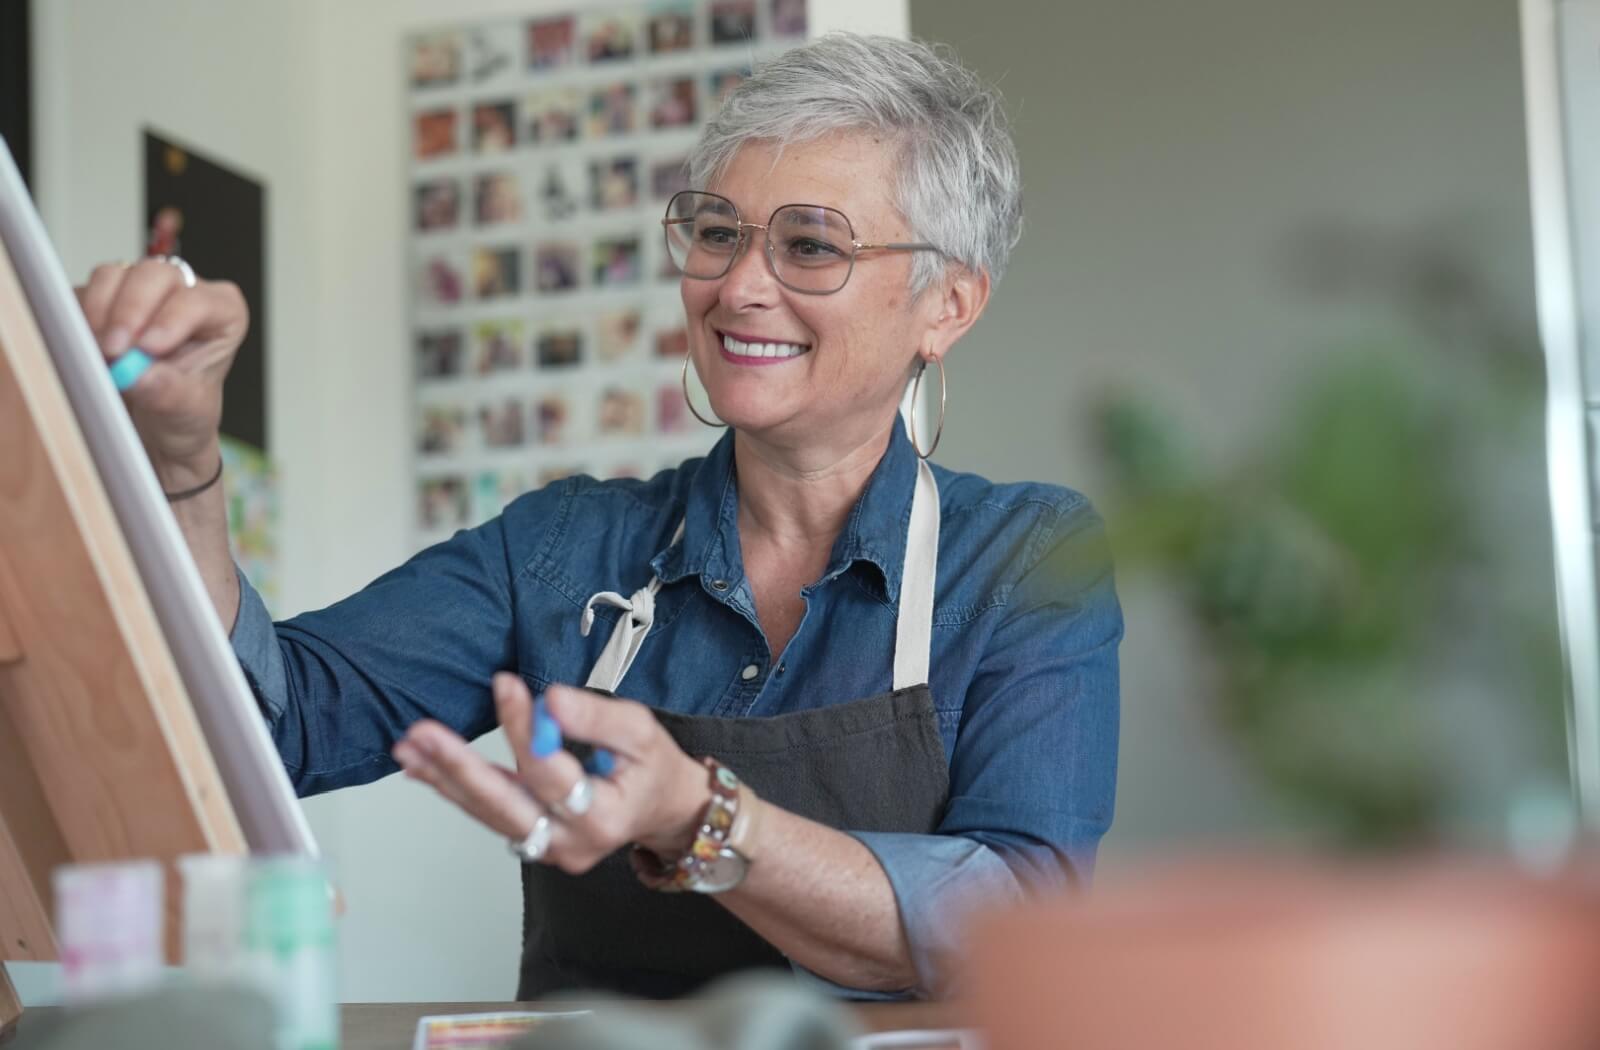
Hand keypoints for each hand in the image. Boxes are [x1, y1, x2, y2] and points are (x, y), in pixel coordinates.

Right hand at [74, 258, 247, 484]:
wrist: (157, 422)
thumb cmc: (184, 408)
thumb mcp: (185, 411)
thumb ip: (165, 391)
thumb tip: (136, 374)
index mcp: (223, 312)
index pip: (198, 301)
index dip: (170, 321)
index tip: (148, 348)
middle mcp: (183, 291)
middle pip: (154, 275)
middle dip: (130, 311)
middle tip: (114, 350)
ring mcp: (141, 289)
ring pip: (113, 276)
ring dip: (99, 314)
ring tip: (100, 354)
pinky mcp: (103, 297)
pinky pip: (82, 292)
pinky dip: (79, 319)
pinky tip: (85, 348)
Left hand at [392, 677, 708, 872]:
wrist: (662, 810)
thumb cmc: (653, 766)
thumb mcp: (641, 731)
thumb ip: (596, 717)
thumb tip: (550, 699)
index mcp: (603, 816)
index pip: (550, 770)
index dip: (524, 727)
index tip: (506, 684)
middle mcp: (570, 844)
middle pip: (505, 804)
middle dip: (459, 767)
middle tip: (422, 733)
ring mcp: (547, 850)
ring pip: (488, 812)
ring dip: (445, 778)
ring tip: (408, 746)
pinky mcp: (532, 842)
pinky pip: (488, 814)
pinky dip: (454, 789)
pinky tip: (421, 768)